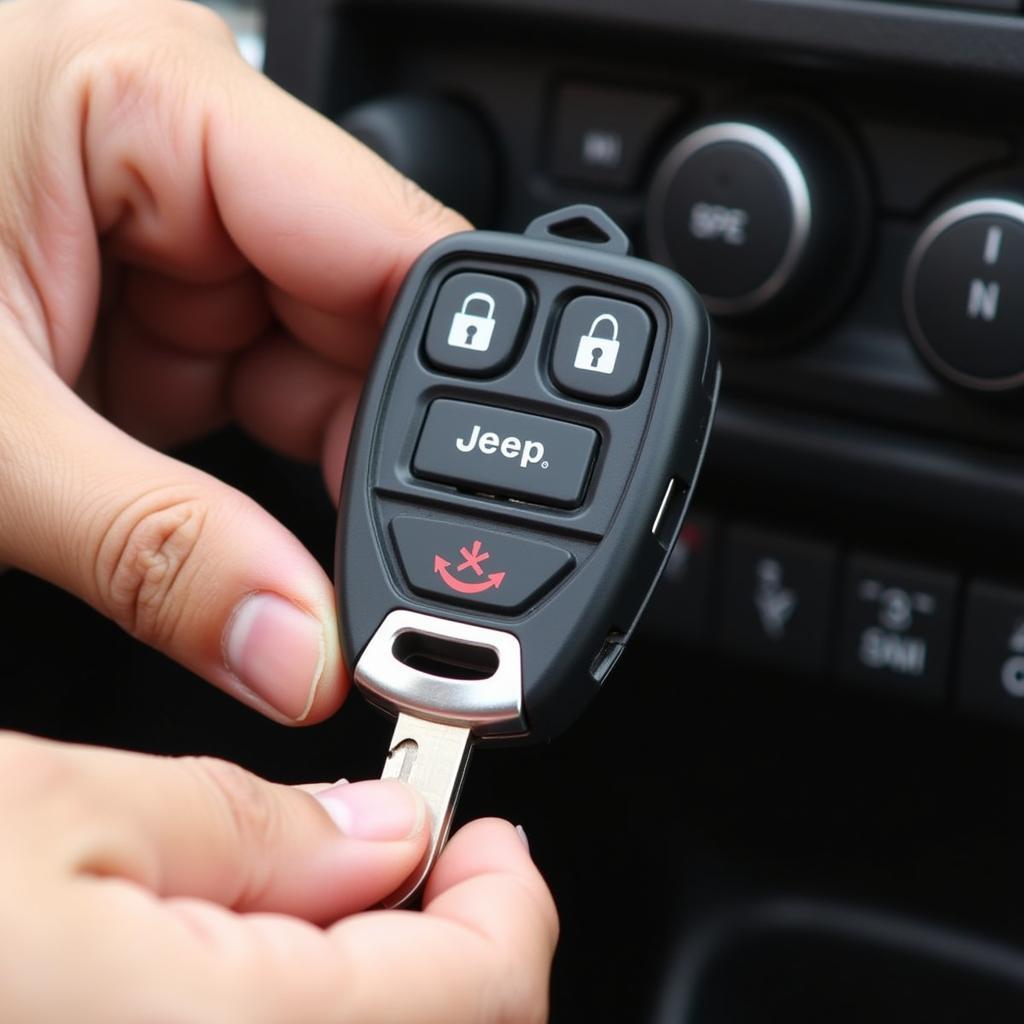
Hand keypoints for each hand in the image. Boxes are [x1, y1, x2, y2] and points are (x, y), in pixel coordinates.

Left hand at [0, 0, 469, 722]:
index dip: (450, 383)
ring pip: (312, 373)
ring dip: (316, 483)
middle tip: (391, 583)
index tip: (474, 519)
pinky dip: (258, 484)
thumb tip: (295, 647)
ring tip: (307, 579)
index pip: (382, 236)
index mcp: (153, 100)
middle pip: (361, 316)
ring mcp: (167, 240)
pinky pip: (249, 400)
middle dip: (380, 456)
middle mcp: (181, 158)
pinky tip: (255, 541)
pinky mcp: (141, 312)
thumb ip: (150, 547)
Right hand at [0, 733, 557, 1022]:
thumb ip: (246, 824)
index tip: (486, 838)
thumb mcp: (53, 809)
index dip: (509, 899)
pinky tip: (237, 952)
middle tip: (389, 856)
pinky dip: (298, 1001)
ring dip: (377, 974)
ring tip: (299, 896)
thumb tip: (379, 831)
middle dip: (442, 938)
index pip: (483, 993)